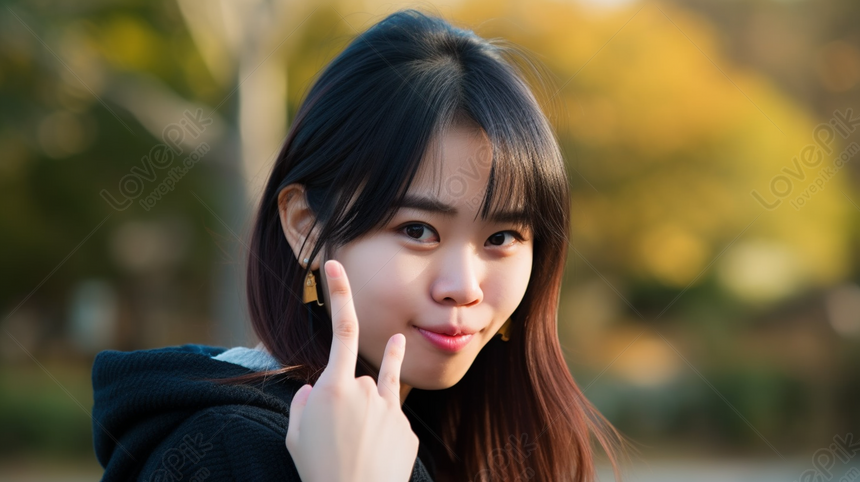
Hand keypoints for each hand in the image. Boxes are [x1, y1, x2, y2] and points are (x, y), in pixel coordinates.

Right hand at [286, 259, 418, 481]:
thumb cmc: (317, 470)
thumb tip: (313, 390)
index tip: (334, 265)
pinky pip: (389, 419)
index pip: (340, 327)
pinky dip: (379, 431)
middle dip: (343, 397)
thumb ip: (303, 403)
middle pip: (353, 379)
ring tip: (363, 420)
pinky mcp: (406, 428)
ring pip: (373, 396)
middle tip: (333, 435)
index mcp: (332, 388)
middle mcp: (365, 390)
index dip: (339, 293)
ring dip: (364, 409)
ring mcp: (390, 408)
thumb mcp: (294, 435)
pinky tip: (373, 453)